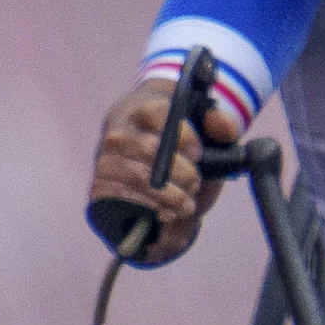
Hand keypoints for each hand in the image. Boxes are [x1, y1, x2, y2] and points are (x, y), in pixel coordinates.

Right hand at [90, 75, 240, 264]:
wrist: (154, 184)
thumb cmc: (180, 154)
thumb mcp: (204, 138)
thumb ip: (220, 127)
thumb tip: (225, 128)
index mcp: (141, 110)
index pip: (156, 111)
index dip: (183, 135)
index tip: (198, 154)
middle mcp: (118, 133)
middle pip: (150, 148)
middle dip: (182, 172)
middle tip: (195, 183)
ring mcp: (105, 161)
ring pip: (139, 177)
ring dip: (170, 195)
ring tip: (186, 204)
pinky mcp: (99, 189)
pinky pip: (124, 200)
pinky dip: (150, 210)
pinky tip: (165, 214)